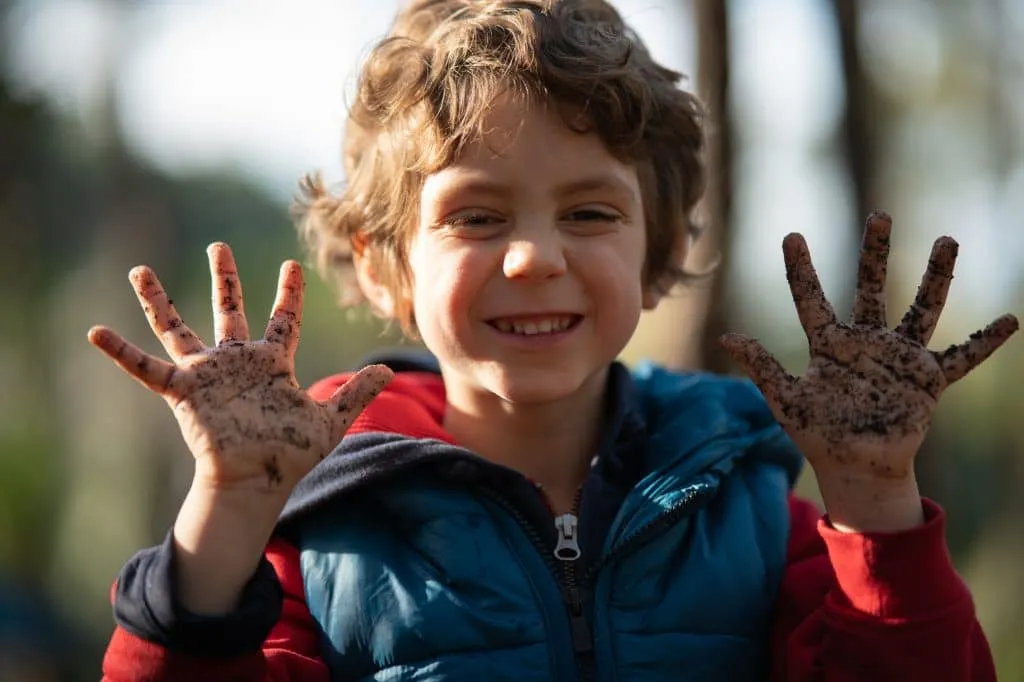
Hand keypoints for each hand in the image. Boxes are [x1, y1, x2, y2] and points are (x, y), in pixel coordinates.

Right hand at [88, 243, 392, 498]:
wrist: (256, 482)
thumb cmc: (290, 455)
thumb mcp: (331, 420)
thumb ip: (357, 392)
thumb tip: (388, 369)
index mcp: (271, 364)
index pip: (281, 319)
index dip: (287, 293)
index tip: (292, 265)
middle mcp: (237, 363)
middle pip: (228, 310)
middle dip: (225, 279)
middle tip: (218, 247)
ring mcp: (207, 375)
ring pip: (178, 328)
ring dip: (159, 301)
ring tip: (139, 271)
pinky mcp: (184, 392)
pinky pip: (147, 369)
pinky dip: (122, 352)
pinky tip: (95, 331)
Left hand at [720, 212, 1017, 530]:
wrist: (854, 467)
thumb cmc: (817, 434)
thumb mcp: (785, 400)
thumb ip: (761, 367)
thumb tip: (727, 336)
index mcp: (829, 344)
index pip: (811, 299)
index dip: (801, 270)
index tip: (791, 235)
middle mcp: (866, 342)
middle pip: (871, 288)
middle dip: (875, 253)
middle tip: (880, 215)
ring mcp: (899, 358)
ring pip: (921, 309)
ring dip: (935, 277)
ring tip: (947, 240)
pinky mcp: (926, 381)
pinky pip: (961, 358)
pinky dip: (984, 342)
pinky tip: (1010, 321)